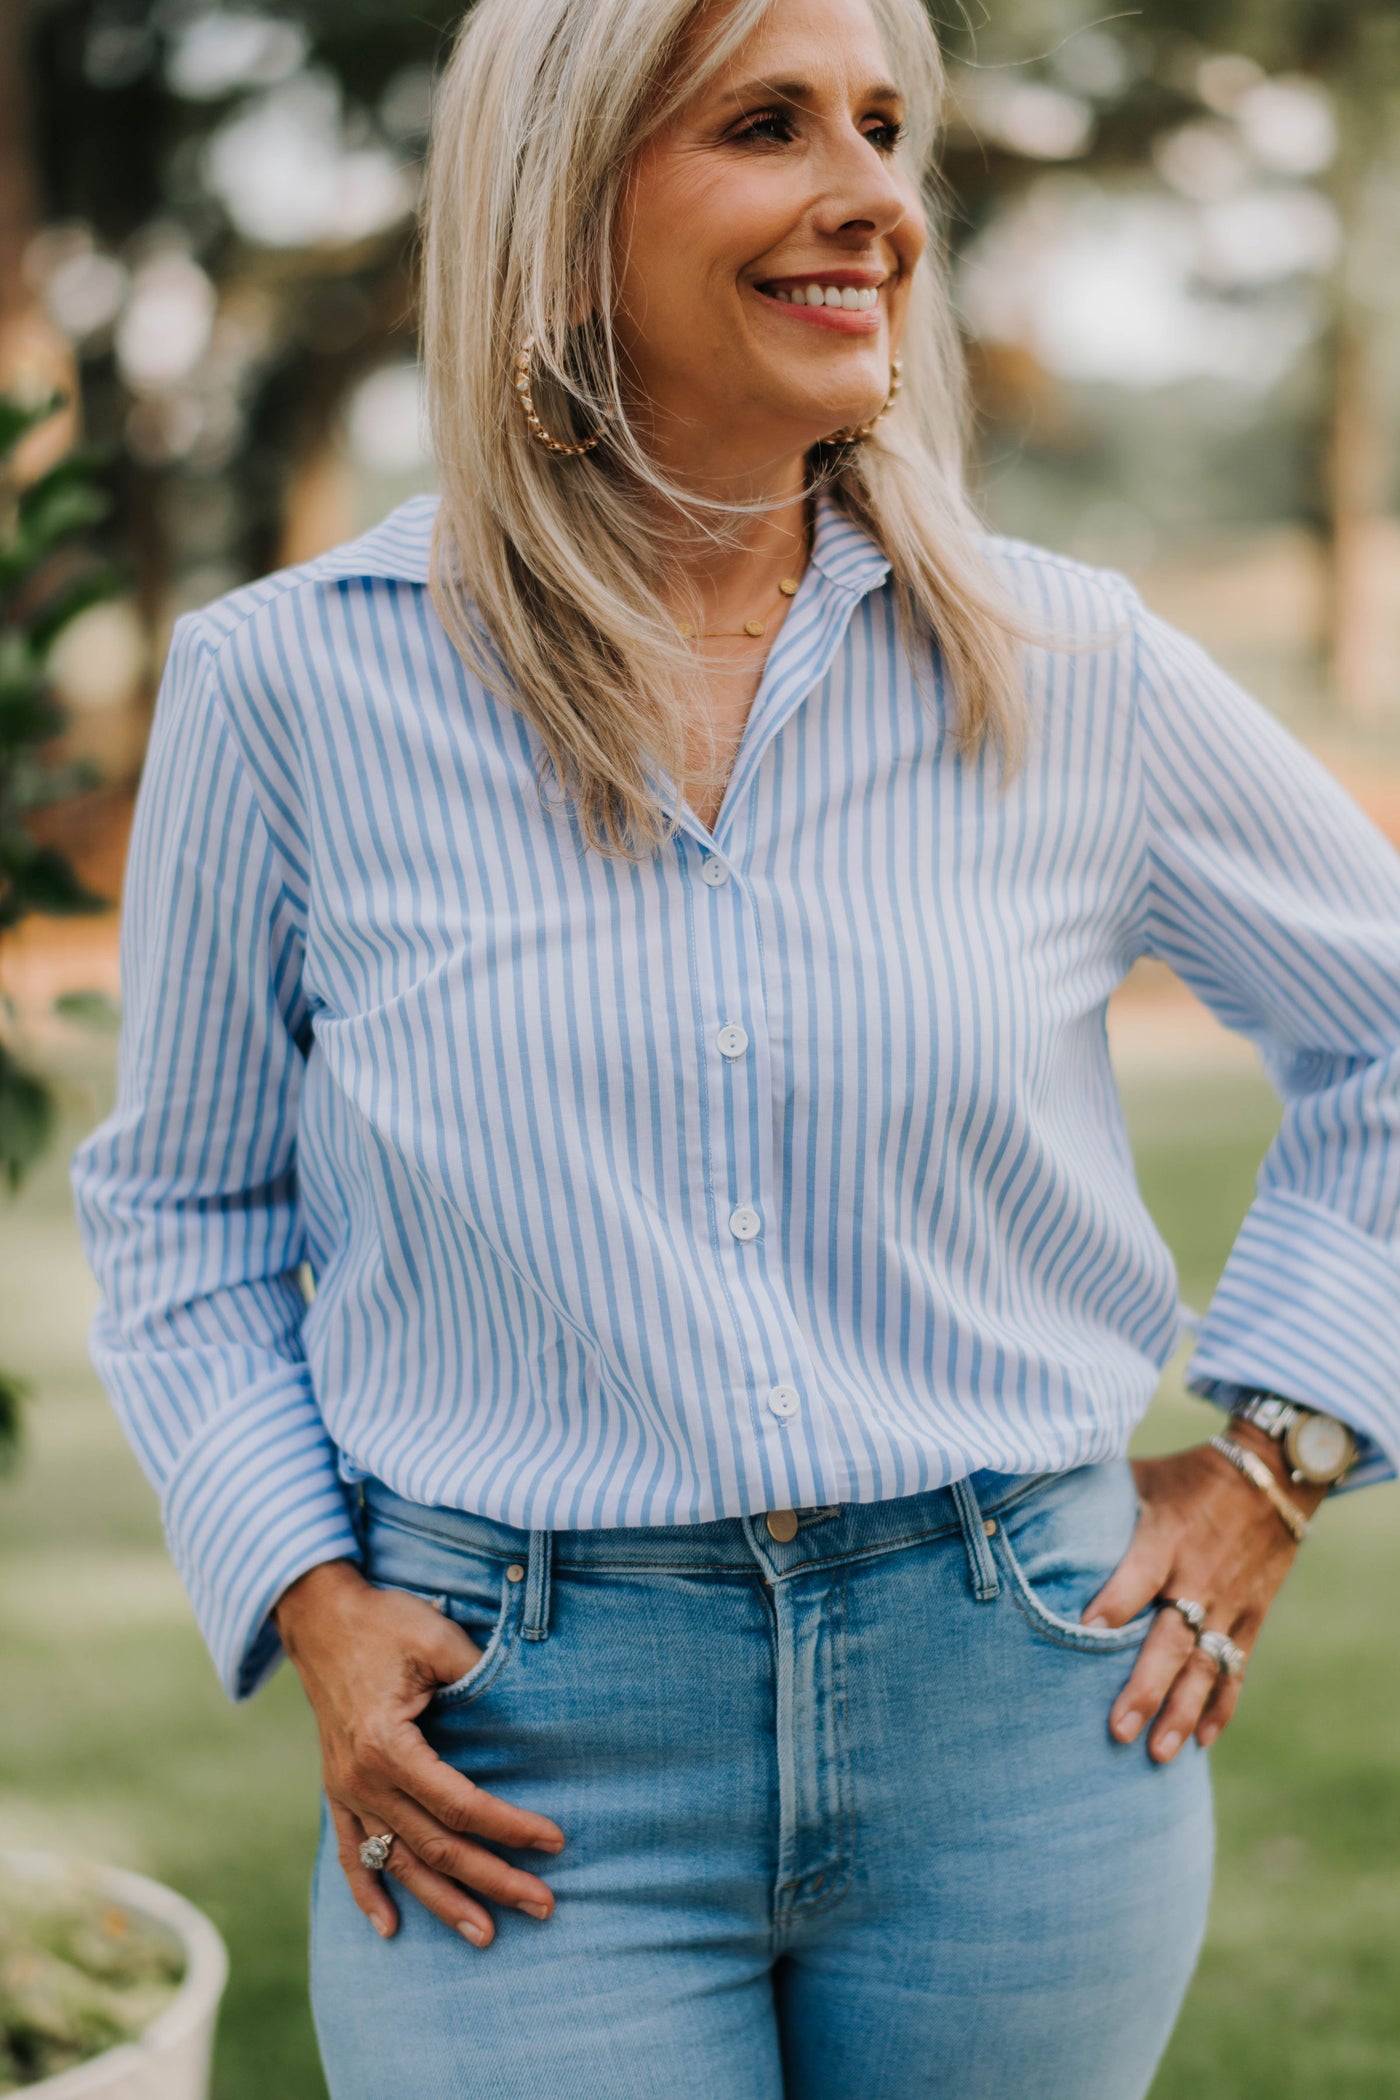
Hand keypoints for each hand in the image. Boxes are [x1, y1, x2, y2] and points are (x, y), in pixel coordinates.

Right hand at [273, 1559, 564, 1946]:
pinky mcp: (336, 1791)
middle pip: (436, 1848)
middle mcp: (363, 1780)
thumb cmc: (384, 1623)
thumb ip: (477, 1674)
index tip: (554, 1841)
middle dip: (492, 1880)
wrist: (319, 1616)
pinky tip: (388, 1928)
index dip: (510, 1827)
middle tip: (542, 1906)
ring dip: (442, 1903)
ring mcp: (345, 1791)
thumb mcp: (435, 1639)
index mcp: (388, 1746)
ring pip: (399, 1864)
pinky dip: (367, 1894)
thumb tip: (526, 1706)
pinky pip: (350, 1854)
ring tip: (484, 1936)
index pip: (460, 1806)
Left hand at [1080, 1427, 1328, 1762]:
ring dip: (1184, 1713)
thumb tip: (1027, 1507)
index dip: (1113, 1604)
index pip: (1137, 1576)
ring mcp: (1229, 1604)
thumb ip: (1096, 1504)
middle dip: (1146, 1688)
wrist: (1270, 1475)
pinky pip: (1237, 1668)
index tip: (1083, 1632)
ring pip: (1207, 1667)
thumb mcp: (1139, 1479)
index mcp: (1165, 1538)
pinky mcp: (1252, 1617)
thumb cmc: (1185, 1476)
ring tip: (1159, 1754)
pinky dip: (1222, 1706)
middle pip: (1172, 1641)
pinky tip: (1204, 1742)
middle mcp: (1199, 1577)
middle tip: (1118, 1731)